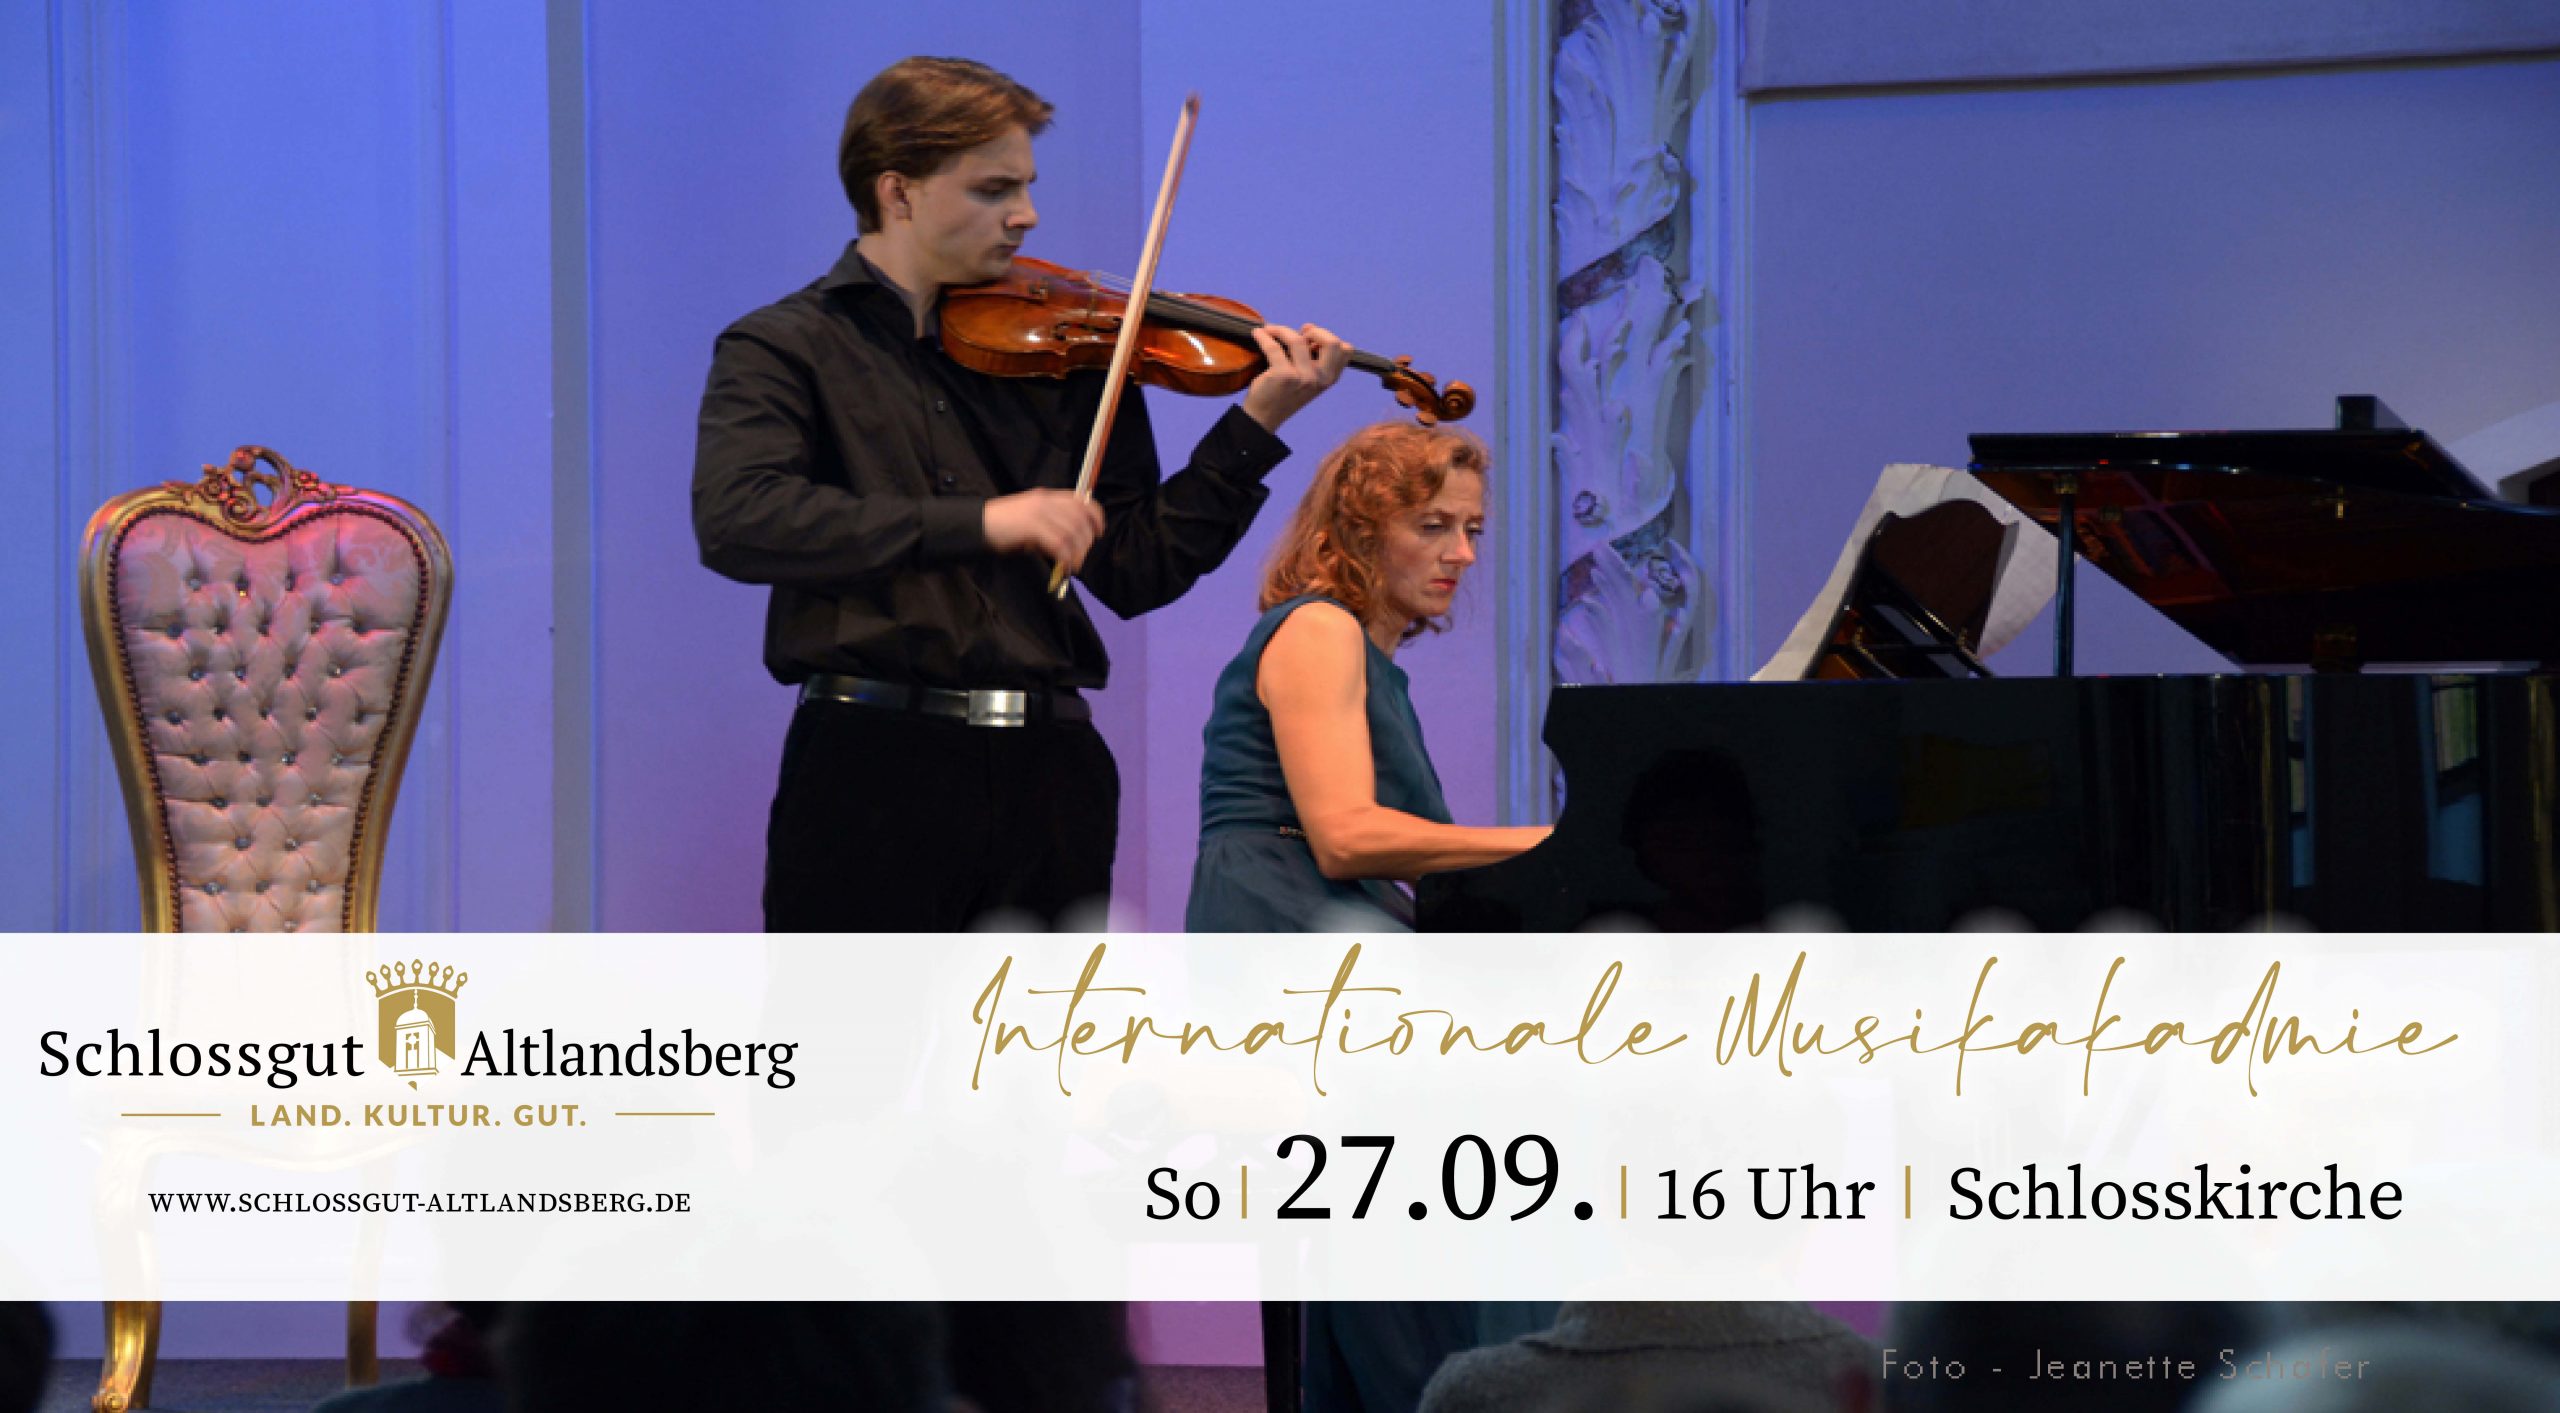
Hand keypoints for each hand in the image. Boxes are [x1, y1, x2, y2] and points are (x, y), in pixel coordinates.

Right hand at [982, 489, 1104, 573]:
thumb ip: (1051, 526)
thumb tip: (1070, 545)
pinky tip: (1064, 567)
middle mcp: (1045, 501)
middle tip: (1080, 558)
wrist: (977, 524)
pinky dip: (1065, 558)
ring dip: (1077, 553)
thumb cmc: (1002, 527)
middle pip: (1080, 519)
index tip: (1099, 532)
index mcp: (1046, 497)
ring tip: (1072, 566)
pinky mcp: (1031, 526)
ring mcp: (1038, 512)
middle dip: (1086, 541)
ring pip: (1072, 532)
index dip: (1095, 516)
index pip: (1081, 501)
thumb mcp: (1031, 521)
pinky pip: (1059, 543)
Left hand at [1240, 323, 1351, 432]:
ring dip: (1281, 330)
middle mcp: (1320, 380)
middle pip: (1332, 342)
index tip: (1309, 337)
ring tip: (1270, 330)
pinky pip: (1273, 346)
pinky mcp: (1283, 376)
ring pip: (1297, 340)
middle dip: (1315, 331)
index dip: (1327, 337)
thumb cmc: (1284, 393)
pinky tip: (1257, 334)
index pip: (1346, 350)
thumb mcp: (1308, 378)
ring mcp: (1303, 378)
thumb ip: (1314, 357)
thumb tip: (1308, 328)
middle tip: (1298, 333)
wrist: (1264, 418)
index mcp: (1330, 379)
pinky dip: (1263, 336)